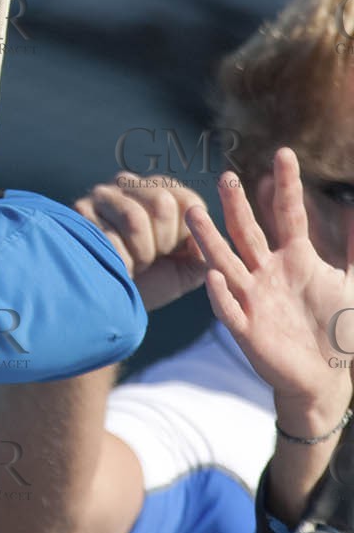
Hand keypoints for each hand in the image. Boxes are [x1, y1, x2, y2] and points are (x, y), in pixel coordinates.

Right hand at [73, 174, 208, 310]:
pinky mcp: (79, 211)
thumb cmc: (151, 282)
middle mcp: (130, 184)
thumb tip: (207, 225)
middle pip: (161, 203)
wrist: (110, 305)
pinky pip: (109, 237)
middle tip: (148, 259)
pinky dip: (118, 261)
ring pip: (134, 218)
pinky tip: (112, 264)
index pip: (187, 201)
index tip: (171, 253)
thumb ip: (207, 245)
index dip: (184, 235)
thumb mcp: (189, 266)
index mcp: (161, 190)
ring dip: (138, 253)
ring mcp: (102, 195)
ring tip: (130, 262)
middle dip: (160, 243)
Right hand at [186, 148, 353, 429]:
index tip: (283, 154)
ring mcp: (252, 299)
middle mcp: (266, 274)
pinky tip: (214, 277)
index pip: (287, 216)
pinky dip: (221, 294)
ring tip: (193, 214)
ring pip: (225, 262)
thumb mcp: (352, 285)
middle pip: (247, 233)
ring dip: (209, 240)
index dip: (286, 187)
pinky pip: (230, 309)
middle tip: (228, 177)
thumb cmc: (337, 331)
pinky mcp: (246, 329)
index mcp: (293, 260)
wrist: (325, 377)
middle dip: (238, 206)